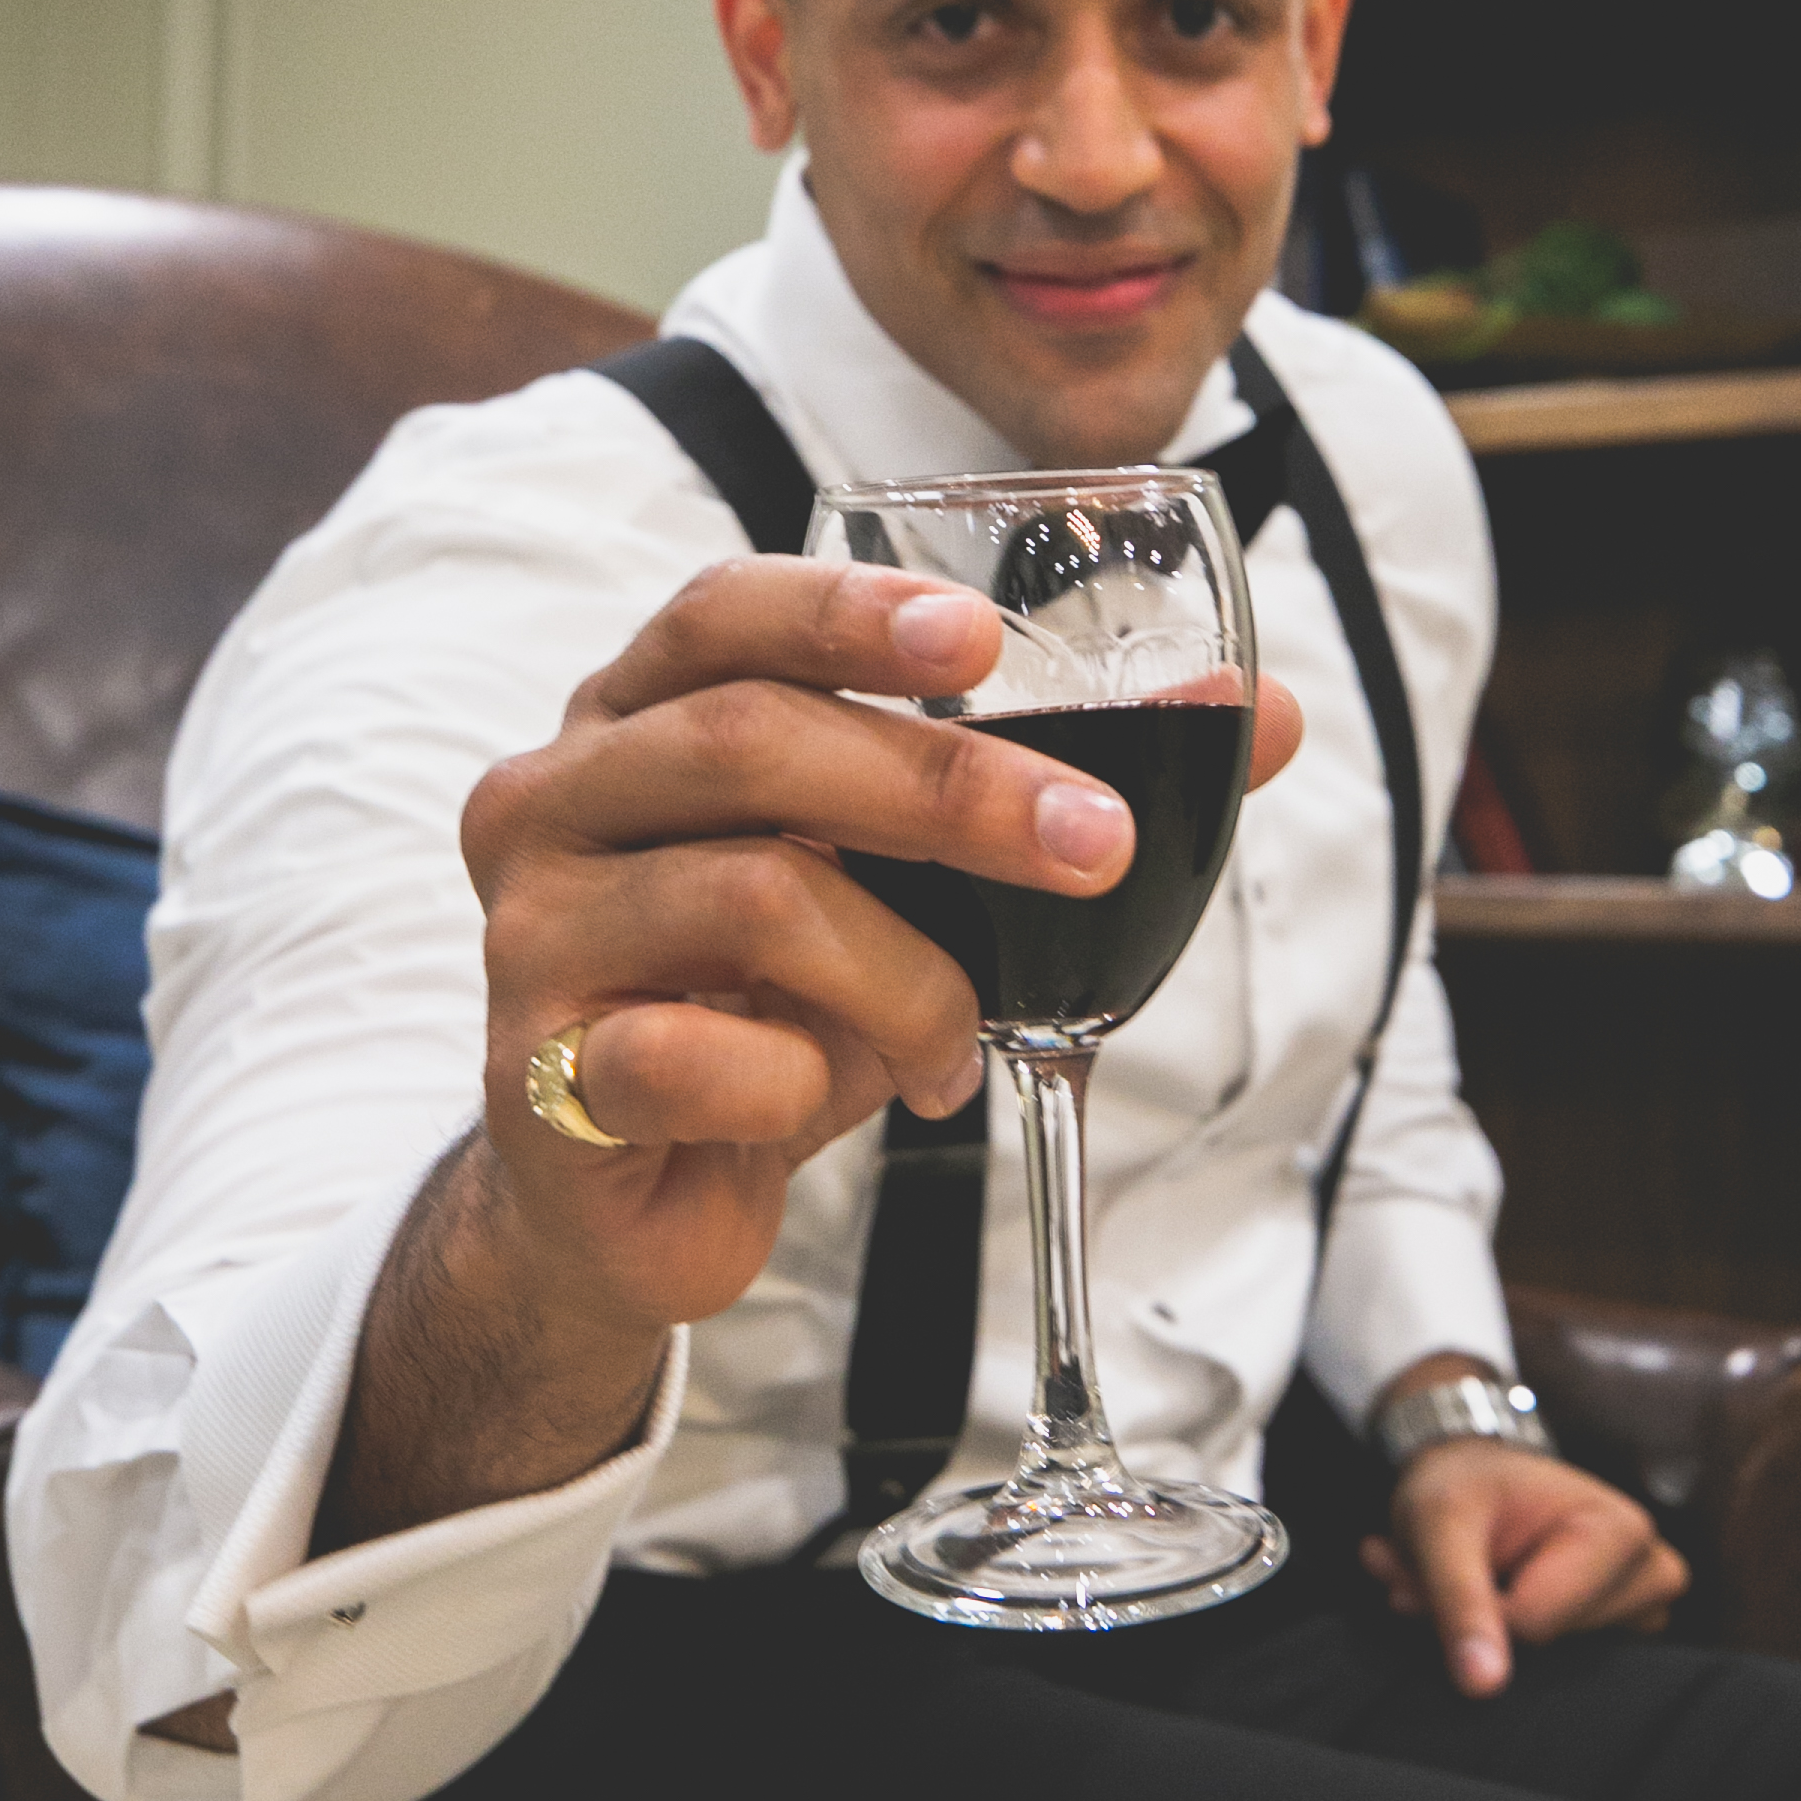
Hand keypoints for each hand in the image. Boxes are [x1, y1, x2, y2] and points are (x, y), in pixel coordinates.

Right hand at [327, 565, 1300, 1548]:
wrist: (631, 1191)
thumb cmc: (775, 1000)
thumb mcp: (907, 884)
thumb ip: (1058, 789)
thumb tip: (1267, 720)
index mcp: (635, 714)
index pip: (722, 613)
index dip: (846, 609)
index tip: (982, 638)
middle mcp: (555, 799)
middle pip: (749, 743)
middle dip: (948, 789)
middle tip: (1095, 846)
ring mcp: (533, 935)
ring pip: (751, 901)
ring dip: (905, 977)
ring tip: (959, 1034)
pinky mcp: (538, 1076)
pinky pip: (689, 1057)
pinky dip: (797, 1083)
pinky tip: (820, 1099)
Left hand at [1362, 1430, 1688, 1699]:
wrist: (1481, 1477)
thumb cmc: (1467, 1487)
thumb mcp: (1441, 1521)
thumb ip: (1459, 1599)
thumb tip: (1482, 1687)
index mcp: (1621, 1532)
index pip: (1534, 1623)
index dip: (1477, 1608)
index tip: (1451, 1569)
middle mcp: (1651, 1574)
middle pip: (1547, 1646)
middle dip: (1488, 1619)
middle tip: (1462, 1569)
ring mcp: (1643, 1611)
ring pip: (1552, 1666)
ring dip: (1499, 1631)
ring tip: (1485, 1576)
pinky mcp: (1625, 1636)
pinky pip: (1563, 1671)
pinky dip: (1521, 1644)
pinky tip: (1510, 1598)